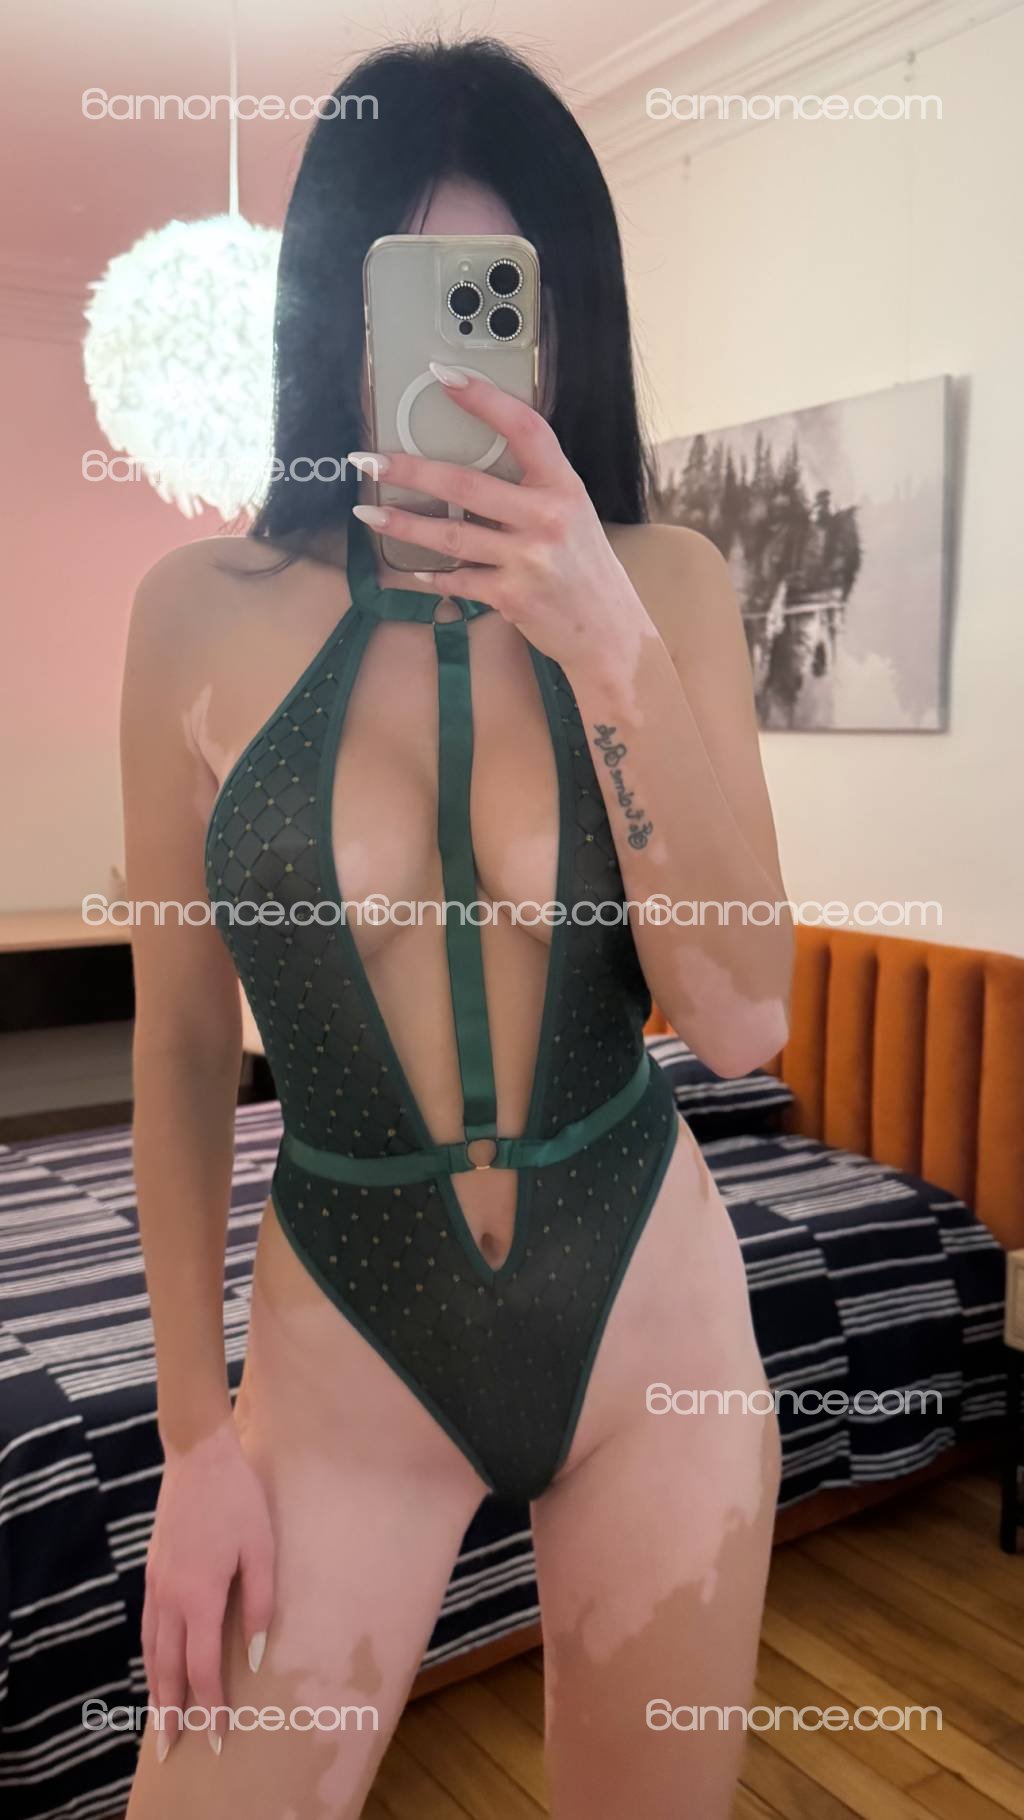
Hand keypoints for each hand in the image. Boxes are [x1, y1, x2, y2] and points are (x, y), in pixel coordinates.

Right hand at [142, 1415, 274, 1758]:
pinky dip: (150, 1656)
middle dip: (172, 1712)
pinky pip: (147, 1626)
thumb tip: (256, 1654)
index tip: (216, 1737)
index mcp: (200, 1596)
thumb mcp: (263, 1547)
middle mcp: (170, 1597)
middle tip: (174, 1749)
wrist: (198, 1456)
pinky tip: (157, 1665)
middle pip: (167, 1668)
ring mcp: (156, 1584)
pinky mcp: (153, 1571)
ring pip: (151, 1650)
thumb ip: (262, 1602)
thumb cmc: (239, 1499)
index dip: (210, 1706)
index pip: (201, 1667)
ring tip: (162, 1720)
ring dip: (156, 1689)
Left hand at [349, 362, 654, 675]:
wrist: (609, 633)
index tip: (444, 376)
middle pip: (466, 485)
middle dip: (410, 469)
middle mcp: (547, 519)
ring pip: (451, 536)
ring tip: (367, 512)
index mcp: (564, 487)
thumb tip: (468, 472)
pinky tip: (416, 570)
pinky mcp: (512, 596)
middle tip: (367, 459)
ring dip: (403, 523)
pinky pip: (459, 579)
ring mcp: (528, 560)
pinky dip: (435, 575)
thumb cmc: (586, 570)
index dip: (484, 399)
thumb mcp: (573, 515)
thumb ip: (532, 490)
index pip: (525, 428)